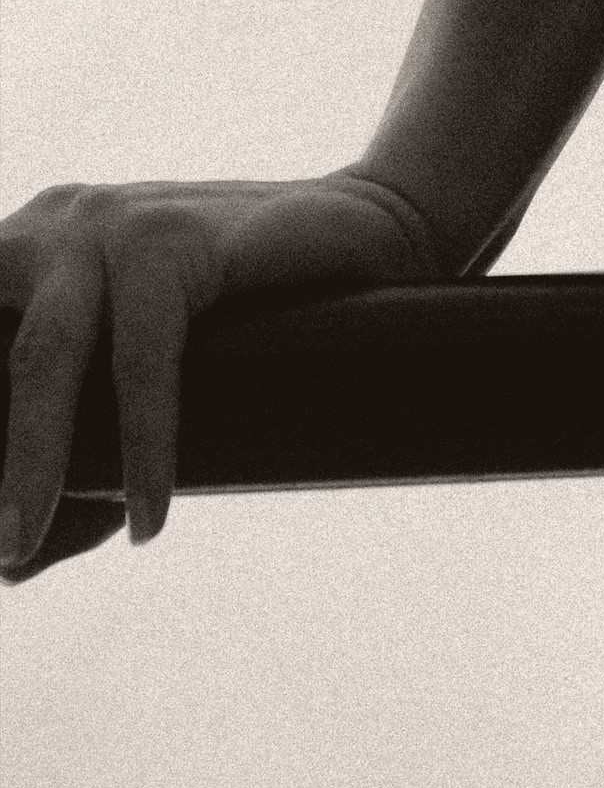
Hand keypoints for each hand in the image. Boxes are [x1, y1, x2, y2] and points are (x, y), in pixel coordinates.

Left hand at [0, 169, 442, 584]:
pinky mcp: (174, 232)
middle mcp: (58, 225)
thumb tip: (12, 567)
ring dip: (31, 461)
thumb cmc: (256, 320)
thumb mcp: (140, 378)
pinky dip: (140, 444)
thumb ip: (76, 448)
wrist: (381, 229)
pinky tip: (147, 512)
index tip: (2, 529)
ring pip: (46, 354)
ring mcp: (113, 221)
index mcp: (33, 250)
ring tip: (23, 547)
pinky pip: (140, 355)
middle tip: (1, 548)